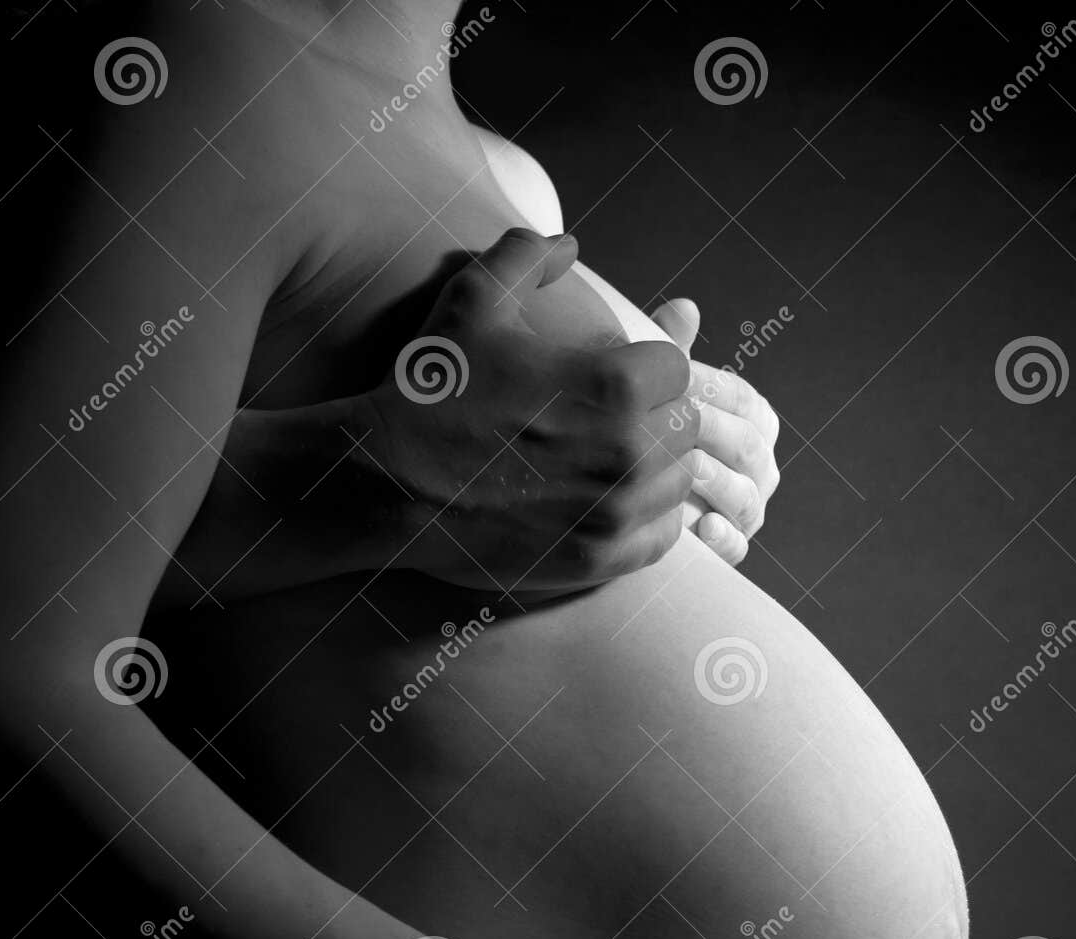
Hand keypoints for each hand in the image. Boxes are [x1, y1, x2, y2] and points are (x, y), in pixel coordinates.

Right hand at [364, 228, 700, 595]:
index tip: (621, 378)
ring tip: (615, 462)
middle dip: (657, 418)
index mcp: (614, 384)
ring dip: (656, 470)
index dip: (651, 370)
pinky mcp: (599, 558)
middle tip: (616, 422)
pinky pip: (662, 538)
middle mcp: (628, 450)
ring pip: (679, 483)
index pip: (678, 369)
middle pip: (686, 427)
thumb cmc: (431, 392)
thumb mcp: (471, 301)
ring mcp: (616, 511)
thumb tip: (566, 243)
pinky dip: (649, 521)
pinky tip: (615, 505)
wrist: (389, 484)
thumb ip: (525, 257)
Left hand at [650, 298, 781, 568]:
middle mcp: (758, 466)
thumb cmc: (641, 430)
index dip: (717, 391)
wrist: (616, 494)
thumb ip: (671, 352)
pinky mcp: (730, 545)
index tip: (681, 382)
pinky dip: (724, 539)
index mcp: (751, 421)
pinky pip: (738, 546)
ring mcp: (747, 507)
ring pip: (748, 497)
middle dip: (715, 433)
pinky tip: (700, 528)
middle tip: (679, 424)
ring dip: (718, 482)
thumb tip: (684, 308)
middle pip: (750, 448)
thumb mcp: (653, 390)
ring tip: (686, 470)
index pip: (747, 402)